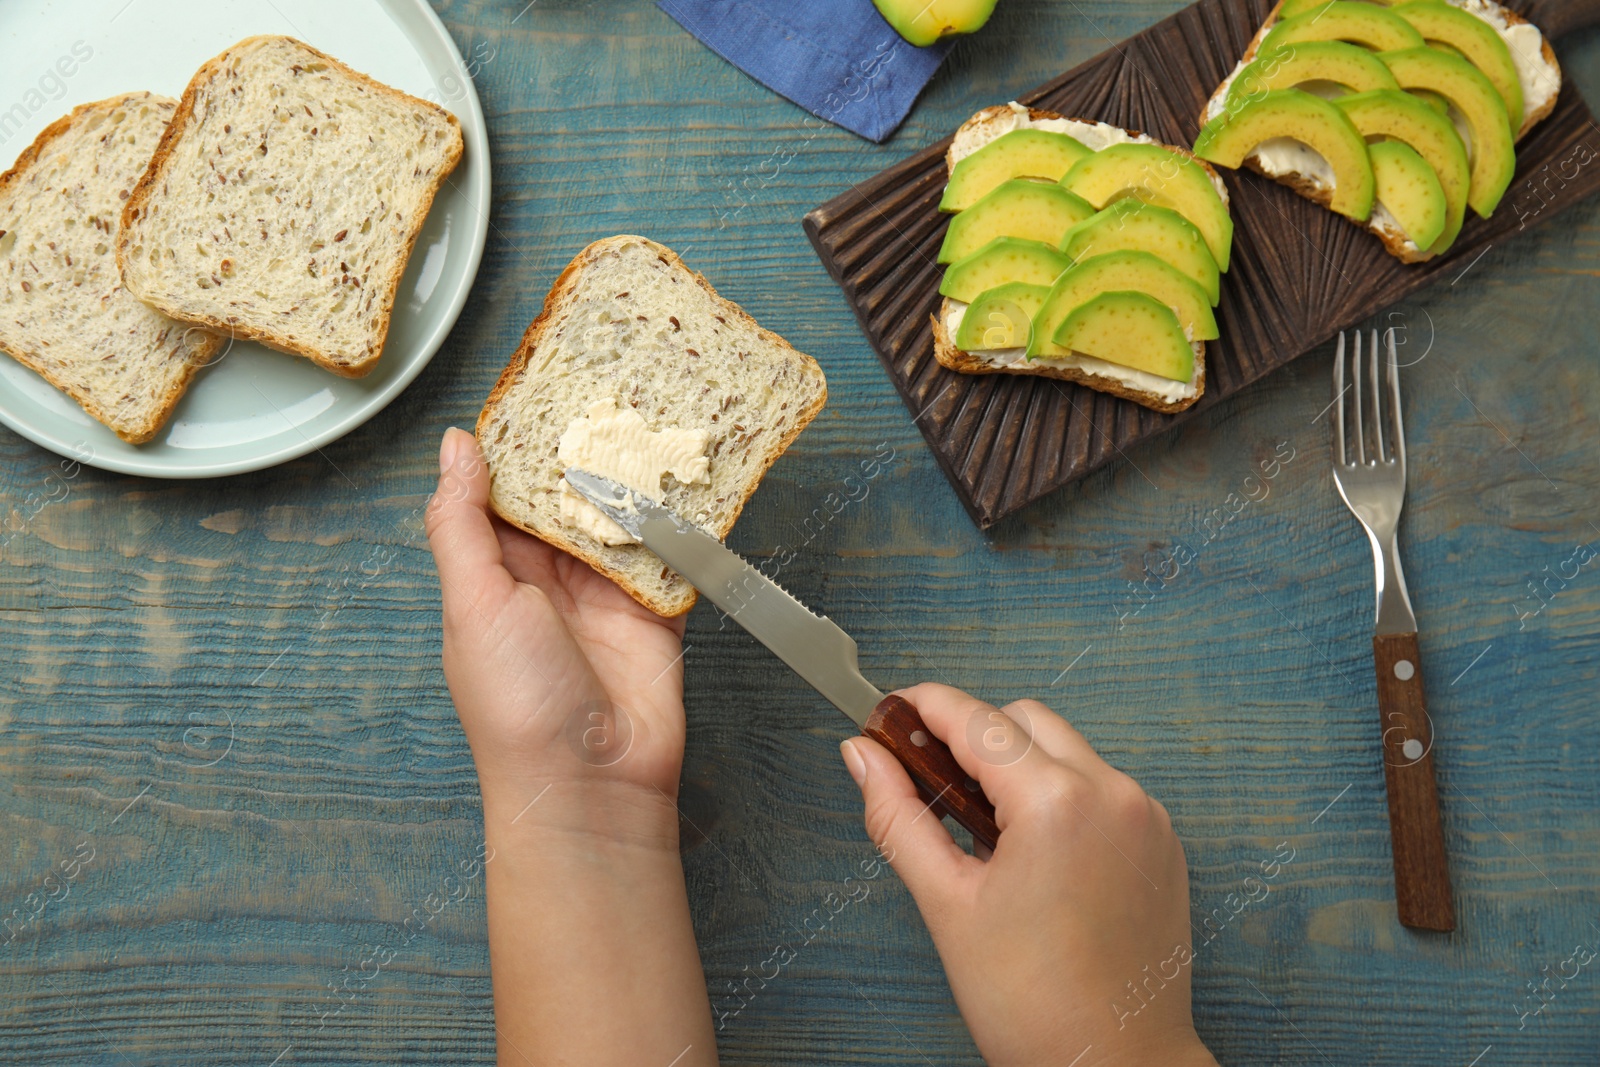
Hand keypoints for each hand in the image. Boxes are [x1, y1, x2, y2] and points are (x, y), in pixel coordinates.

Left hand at [426, 427, 716, 1066]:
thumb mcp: (474, 603)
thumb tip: (455, 445)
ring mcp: (606, 593)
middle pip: (567, 497)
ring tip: (654, 411)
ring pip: (621, 517)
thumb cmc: (516, 703)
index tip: (539, 384)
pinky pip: (671, 554)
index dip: (518, 442)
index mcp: (494, 574)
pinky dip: (682, 520)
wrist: (591, 786)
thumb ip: (462, 522)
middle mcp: (549, 578)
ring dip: (635, 477)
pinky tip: (693, 473)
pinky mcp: (658, 611)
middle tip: (609, 381)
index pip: (502, 492)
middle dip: (585, 449)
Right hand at [840, 684, 1216, 1066]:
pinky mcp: (1162, 842)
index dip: (925, 705)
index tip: (892, 708)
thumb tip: (862, 758)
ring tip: (978, 825)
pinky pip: (1102, 787)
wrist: (1115, 1066)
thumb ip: (898, 816)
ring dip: (1019, 763)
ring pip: (1067, 749)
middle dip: (972, 733)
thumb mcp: (946, 904)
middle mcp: (1112, 794)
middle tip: (926, 773)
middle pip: (1025, 719)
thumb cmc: (1035, 1005)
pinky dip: (1061, 794)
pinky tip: (1029, 847)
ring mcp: (1146, 817)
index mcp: (1057, 803)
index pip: (977, 720)